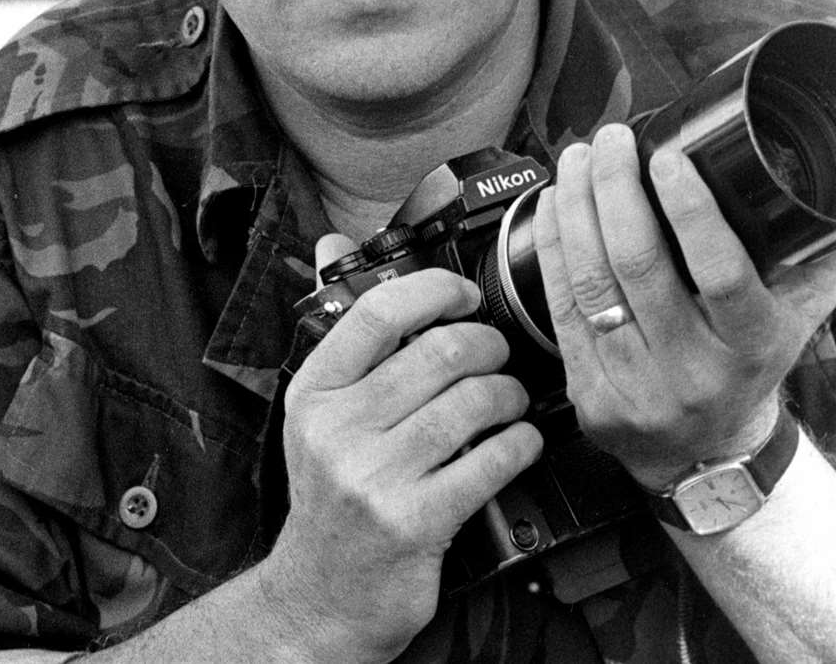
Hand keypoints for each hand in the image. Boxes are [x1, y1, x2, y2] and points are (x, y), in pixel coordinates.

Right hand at [262, 265, 542, 663]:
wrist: (323, 593)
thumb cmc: (332, 491)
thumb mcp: (317, 410)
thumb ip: (338, 331)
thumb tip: (327, 242)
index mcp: (314, 390)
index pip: (376, 312)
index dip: (433, 289)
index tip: (462, 294)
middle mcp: (336, 429)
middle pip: (438, 352)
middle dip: (487, 346)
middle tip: (498, 355)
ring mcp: (373, 477)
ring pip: (471, 402)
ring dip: (509, 393)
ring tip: (511, 398)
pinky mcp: (414, 521)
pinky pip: (490, 461)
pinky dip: (520, 442)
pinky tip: (521, 440)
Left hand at [533, 124, 835, 487]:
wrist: (704, 455)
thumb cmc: (748, 367)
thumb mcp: (797, 321)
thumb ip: (810, 259)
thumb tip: (814, 191)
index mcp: (751, 346)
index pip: (720, 272)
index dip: (690, 211)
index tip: (667, 158)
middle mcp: (692, 370)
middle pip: (639, 265)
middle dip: (615, 189)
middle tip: (609, 141)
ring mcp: (635, 386)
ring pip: (592, 281)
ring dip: (576, 208)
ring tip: (576, 160)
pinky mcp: (588, 392)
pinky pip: (561, 306)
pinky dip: (552, 246)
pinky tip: (552, 205)